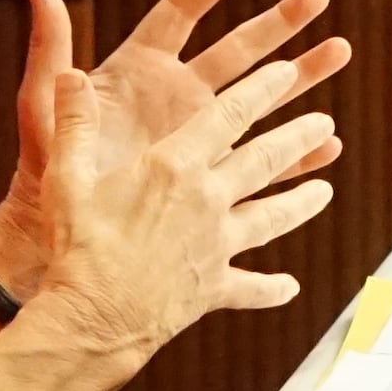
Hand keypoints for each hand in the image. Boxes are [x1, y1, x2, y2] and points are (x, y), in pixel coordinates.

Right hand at [3, 0, 347, 360]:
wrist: (95, 318)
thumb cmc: (78, 245)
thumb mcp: (66, 175)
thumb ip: (74, 122)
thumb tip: (72, 75)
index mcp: (175, 166)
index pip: (229, 116)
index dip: (260, 90)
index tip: (285, 71)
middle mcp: (208, 201)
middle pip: (264, 161)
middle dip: (297, 137)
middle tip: (325, 122)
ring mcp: (217, 246)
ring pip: (271, 217)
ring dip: (301, 202)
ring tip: (325, 190)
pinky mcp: (214, 288)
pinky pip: (250, 287)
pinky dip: (271, 287)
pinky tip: (290, 286)